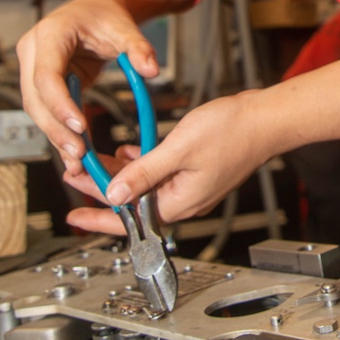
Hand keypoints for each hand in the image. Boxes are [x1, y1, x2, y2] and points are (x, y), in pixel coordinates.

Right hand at [17, 0, 157, 168]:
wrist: (96, 9)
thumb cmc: (106, 16)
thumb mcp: (125, 28)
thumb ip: (138, 48)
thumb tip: (151, 70)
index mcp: (50, 34)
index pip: (47, 75)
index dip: (60, 103)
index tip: (80, 126)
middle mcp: (33, 52)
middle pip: (36, 99)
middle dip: (56, 129)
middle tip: (79, 154)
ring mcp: (33, 68)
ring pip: (37, 110)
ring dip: (56, 137)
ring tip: (78, 162)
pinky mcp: (41, 84)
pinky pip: (47, 112)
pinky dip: (61, 132)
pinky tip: (75, 154)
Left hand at [63, 91, 275, 233]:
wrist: (266, 120)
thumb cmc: (233, 131)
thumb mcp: (179, 148)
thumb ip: (144, 172)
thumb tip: (114, 193)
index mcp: (179, 201)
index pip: (129, 219)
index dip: (97, 218)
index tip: (73, 217)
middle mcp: (184, 200)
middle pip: (133, 203)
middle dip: (102, 189)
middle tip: (76, 175)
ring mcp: (191, 188)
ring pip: (145, 187)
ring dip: (120, 174)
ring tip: (96, 162)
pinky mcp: (196, 174)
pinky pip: (160, 176)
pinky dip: (141, 165)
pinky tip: (130, 150)